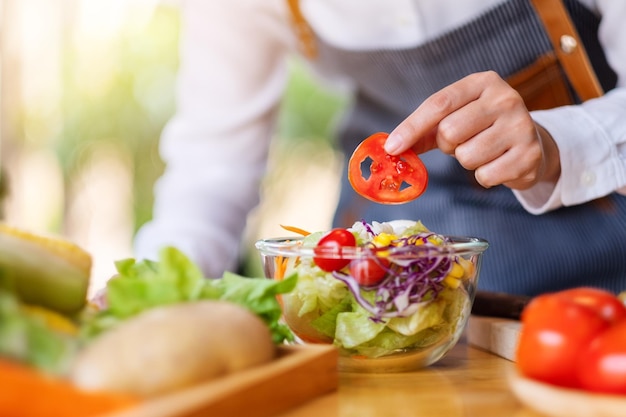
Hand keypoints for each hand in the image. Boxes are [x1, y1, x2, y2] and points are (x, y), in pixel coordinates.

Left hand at [384, 71, 560, 189]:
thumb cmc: (483, 128)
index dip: (411, 127)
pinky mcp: (530, 155)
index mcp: (483, 82)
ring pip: (466, 156)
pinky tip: (498, 163)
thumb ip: (424, 129)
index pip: (439, 103)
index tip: (391, 147)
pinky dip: (484, 176)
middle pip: (449, 132)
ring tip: (483, 151)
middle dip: (447, 145)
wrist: (531, 144)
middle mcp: (506, 98)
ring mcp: (521, 126)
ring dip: (467, 161)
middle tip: (462, 142)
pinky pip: (485, 176)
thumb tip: (392, 147)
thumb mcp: (457, 117)